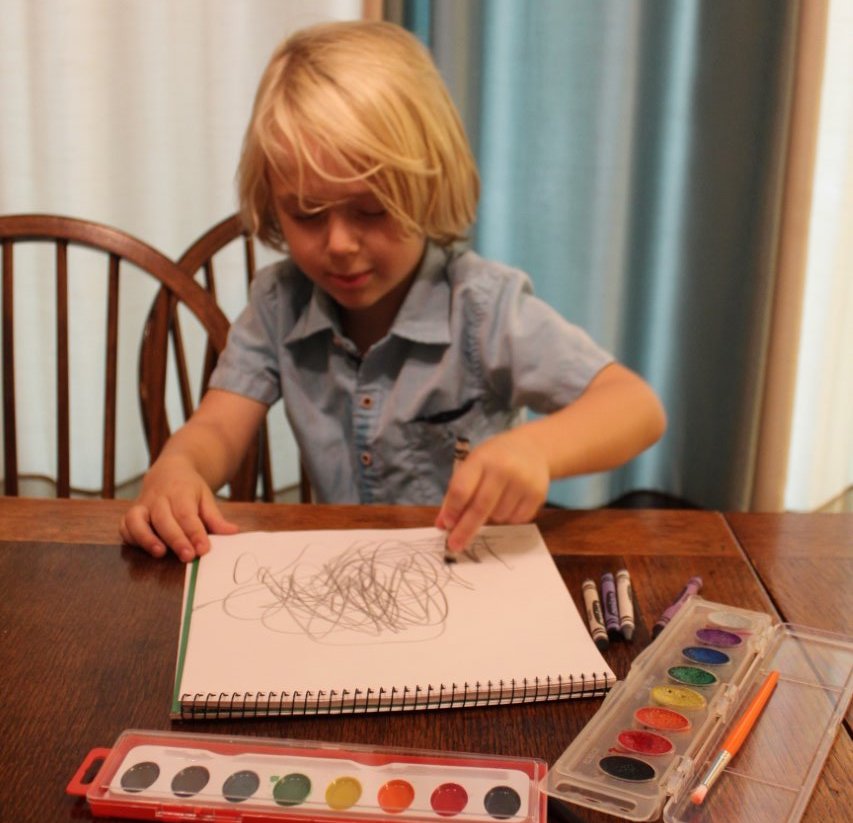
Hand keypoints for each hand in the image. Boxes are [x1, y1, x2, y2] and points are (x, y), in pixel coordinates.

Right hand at [119, 456, 237, 561]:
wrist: (169, 470)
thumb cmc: (190, 489)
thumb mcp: (206, 497)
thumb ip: (216, 518)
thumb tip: (233, 533)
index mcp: (180, 492)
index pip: (186, 514)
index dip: (194, 533)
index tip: (203, 549)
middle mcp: (158, 498)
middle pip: (164, 520)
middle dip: (176, 539)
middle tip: (188, 557)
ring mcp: (142, 505)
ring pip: (138, 521)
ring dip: (147, 538)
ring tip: (160, 553)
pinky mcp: (130, 513)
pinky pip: (125, 526)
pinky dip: (132, 538)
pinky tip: (144, 549)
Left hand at [435, 431, 549, 552]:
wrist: (532, 448)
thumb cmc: (495, 459)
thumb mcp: (472, 466)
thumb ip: (456, 494)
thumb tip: (443, 524)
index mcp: (481, 460)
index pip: (462, 489)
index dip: (453, 511)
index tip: (447, 526)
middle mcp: (503, 469)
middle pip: (480, 507)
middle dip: (466, 530)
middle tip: (455, 546)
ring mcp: (523, 482)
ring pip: (499, 517)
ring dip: (491, 518)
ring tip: (495, 500)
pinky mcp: (538, 494)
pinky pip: (516, 520)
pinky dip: (508, 518)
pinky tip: (509, 502)